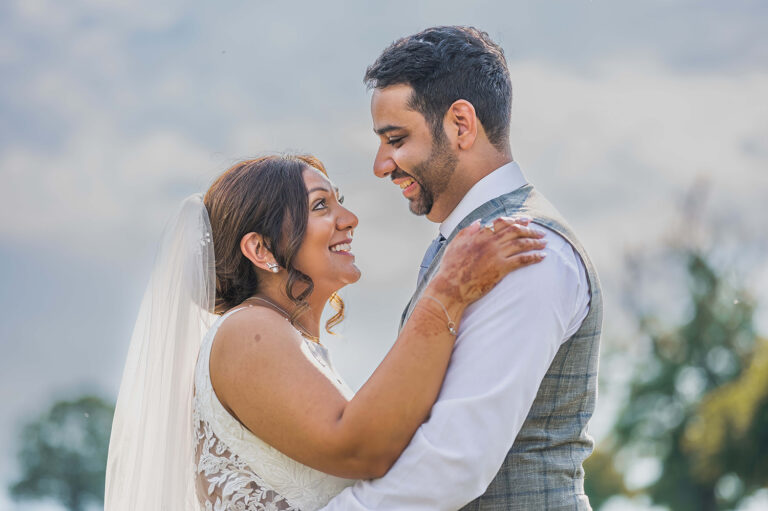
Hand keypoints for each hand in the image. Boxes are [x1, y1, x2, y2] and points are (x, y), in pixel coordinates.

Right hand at [431, 216, 546, 303]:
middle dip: (530, 230)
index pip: (503, 223)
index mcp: (479, 234)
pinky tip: (542, 257)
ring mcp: (496, 254)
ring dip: (535, 242)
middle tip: (541, 232)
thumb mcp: (455, 244)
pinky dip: (534, 257)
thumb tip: (479, 221)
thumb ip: (467, 231)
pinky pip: (522, 259)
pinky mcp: (501, 268)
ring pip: (521, 244)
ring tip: (544, 243)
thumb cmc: (451, 267)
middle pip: (515, 231)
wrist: (451, 286)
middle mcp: (490, 242)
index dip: (517, 220)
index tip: (526, 220)